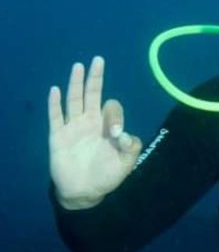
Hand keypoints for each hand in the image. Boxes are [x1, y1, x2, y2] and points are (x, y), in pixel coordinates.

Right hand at [49, 56, 142, 209]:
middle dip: (95, 78)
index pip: (111, 108)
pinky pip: (55, 117)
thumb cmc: (106, 176)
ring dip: (75, 83)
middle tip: (98, 60)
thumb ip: (131, 147)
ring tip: (78, 66)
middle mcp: (90, 122)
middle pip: (92, 94)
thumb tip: (124, 134)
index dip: (115, 115)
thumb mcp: (126, 163)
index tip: (116, 133)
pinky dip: (55, 104)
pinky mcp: (58, 137)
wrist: (85, 192)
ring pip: (74, 100)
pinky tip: (55, 90)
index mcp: (107, 126)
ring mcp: (73, 128)